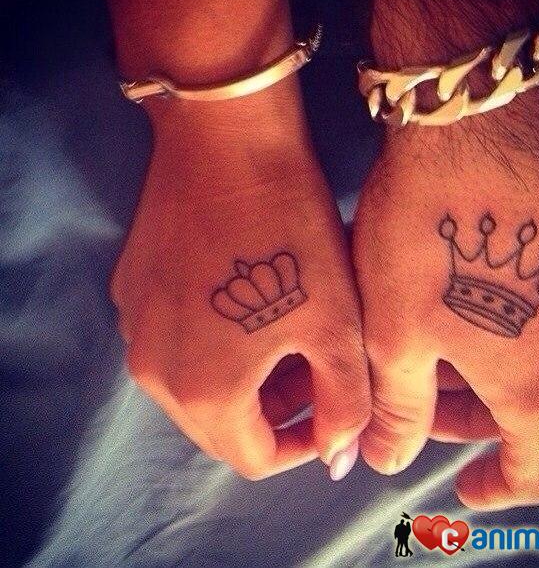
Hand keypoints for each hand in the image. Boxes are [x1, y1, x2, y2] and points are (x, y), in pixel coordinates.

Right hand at [106, 0, 369, 479]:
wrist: (225, 142)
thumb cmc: (290, 233)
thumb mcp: (337, 326)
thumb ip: (345, 406)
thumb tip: (337, 457)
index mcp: (204, 392)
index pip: (255, 459)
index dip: (303, 447)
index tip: (333, 416)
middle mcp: (154, 372)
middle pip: (222, 426)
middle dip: (274, 413)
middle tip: (316, 374)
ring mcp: (134, 329)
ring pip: (197, 386)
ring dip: (244, 381)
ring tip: (286, 340)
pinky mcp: (130, 291)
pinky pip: (176, 343)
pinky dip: (212, 346)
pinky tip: (243, 306)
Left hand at [354, 0, 538, 508]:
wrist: (480, 120)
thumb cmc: (434, 232)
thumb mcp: (397, 335)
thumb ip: (397, 410)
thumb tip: (384, 457)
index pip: (534, 472)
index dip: (495, 487)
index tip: (466, 489)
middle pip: (533, 414)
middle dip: (471, 417)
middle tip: (418, 401)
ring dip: (486, 370)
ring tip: (430, 349)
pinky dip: (509, 327)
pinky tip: (463, 303)